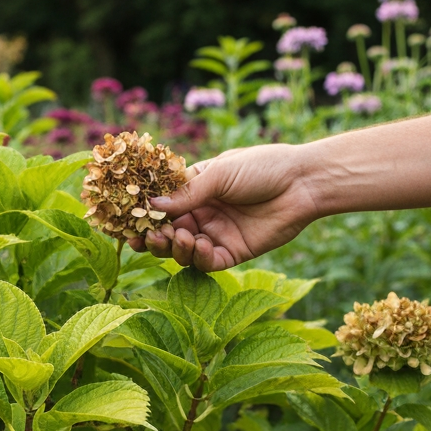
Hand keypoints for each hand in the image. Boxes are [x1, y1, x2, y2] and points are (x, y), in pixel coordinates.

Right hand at [128, 143, 323, 271]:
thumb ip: (187, 194)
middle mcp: (201, 214)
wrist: (303, 183)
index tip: (126, 222)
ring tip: (179, 238)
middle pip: (166, 233)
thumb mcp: (220, 174)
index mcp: (195, 190)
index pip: (160, 206)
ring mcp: (216, 234)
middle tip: (146, 238)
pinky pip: (208, 263)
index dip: (142, 216)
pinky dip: (200, 258)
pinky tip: (203, 246)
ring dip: (175, 248)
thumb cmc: (263, 167)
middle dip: (153, 237)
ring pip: (183, 251)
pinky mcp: (233, 253)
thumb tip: (150, 207)